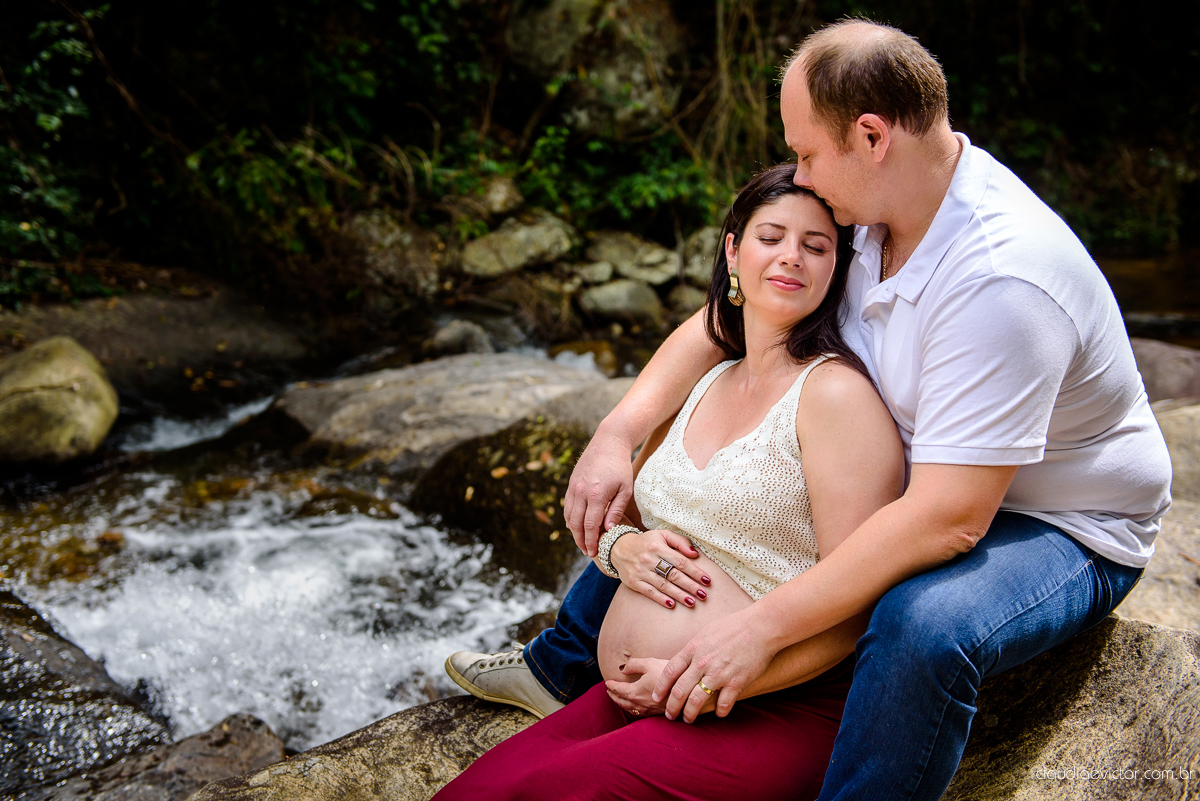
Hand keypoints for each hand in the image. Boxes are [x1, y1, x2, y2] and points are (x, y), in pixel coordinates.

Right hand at [564, 429, 634, 555]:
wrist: (608, 441)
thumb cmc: (621, 466)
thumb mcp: (626, 489)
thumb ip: (617, 510)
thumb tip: (609, 529)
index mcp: (597, 495)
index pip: (590, 525)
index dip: (591, 541)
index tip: (593, 552)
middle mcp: (581, 492)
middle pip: (576, 524)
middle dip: (581, 541)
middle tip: (587, 552)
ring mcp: (573, 487)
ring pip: (569, 516)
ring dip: (574, 531)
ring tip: (582, 542)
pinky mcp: (571, 483)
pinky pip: (567, 506)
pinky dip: (570, 518)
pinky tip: (576, 525)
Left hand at [604, 657, 671, 716]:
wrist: (689, 692)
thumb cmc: (669, 676)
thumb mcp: (650, 663)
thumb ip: (633, 665)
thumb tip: (622, 668)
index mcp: (634, 692)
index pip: (618, 689)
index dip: (611, 685)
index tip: (607, 682)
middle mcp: (639, 704)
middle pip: (621, 701)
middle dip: (613, 696)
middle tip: (609, 692)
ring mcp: (648, 711)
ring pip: (630, 709)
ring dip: (622, 704)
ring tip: (619, 699)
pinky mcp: (657, 714)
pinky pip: (639, 714)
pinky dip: (632, 710)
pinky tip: (636, 707)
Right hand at [609, 529, 710, 609]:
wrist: (619, 548)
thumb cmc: (647, 542)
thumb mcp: (662, 535)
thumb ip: (680, 542)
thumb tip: (695, 553)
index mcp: (658, 546)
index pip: (680, 561)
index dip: (695, 571)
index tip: (707, 580)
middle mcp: (649, 559)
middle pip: (673, 575)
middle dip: (690, 586)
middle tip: (703, 594)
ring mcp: (640, 571)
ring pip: (663, 585)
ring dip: (679, 595)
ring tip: (692, 602)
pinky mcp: (634, 582)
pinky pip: (649, 592)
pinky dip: (661, 599)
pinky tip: (672, 604)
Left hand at [652, 606, 777, 722]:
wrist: (760, 627)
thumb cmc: (734, 626)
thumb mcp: (706, 632)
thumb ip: (694, 648)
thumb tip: (684, 660)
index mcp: (693, 649)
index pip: (669, 671)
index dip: (661, 687)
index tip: (657, 697)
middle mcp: (702, 662)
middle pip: (679, 690)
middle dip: (672, 707)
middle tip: (669, 715)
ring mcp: (719, 673)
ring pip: (697, 700)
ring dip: (690, 713)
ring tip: (688, 719)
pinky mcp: (736, 681)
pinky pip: (723, 704)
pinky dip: (720, 712)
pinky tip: (719, 714)